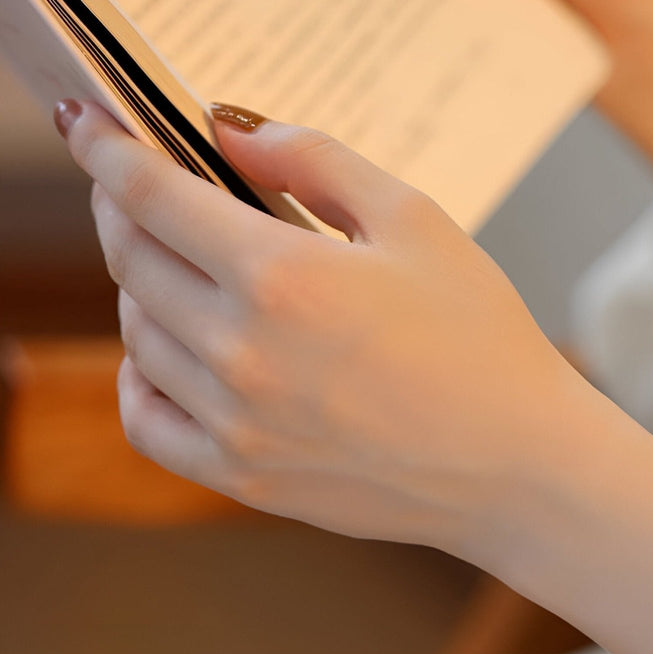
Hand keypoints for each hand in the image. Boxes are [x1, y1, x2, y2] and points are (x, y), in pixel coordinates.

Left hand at [57, 102, 592, 555]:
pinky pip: (148, 423)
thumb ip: (316, 160)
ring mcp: (240, 425)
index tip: (90, 129)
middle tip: (141, 194)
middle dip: (123, 211)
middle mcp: (244, 353)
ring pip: (137, 337)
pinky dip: (140, 381)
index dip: (107, 149)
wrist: (517, 466)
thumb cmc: (484, 345)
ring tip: (184, 275)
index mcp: (284, 276)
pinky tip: (171, 360)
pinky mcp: (248, 480)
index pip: (150, 194)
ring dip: (144, 291)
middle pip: (132, 261)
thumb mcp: (417, 222)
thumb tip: (232, 133)